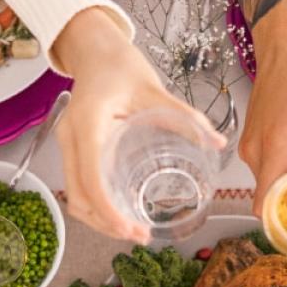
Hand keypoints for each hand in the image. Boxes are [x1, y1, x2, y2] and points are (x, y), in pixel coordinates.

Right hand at [52, 8, 224, 241]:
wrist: (95, 51)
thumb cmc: (121, 66)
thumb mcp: (156, 91)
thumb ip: (187, 118)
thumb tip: (219, 142)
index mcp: (88, 125)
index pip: (90, 181)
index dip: (108, 212)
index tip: (132, 230)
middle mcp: (71, 138)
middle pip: (79, 198)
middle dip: (106, 224)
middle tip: (141, 236)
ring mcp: (67, 145)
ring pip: (74, 197)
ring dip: (99, 220)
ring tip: (132, 231)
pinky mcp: (73, 149)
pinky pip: (78, 186)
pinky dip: (95, 206)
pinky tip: (120, 213)